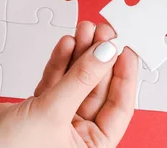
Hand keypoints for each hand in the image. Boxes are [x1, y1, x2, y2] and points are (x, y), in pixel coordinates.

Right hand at [0, 22, 137, 147]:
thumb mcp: (53, 113)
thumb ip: (81, 79)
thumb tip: (106, 53)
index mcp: (92, 147)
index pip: (119, 107)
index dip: (124, 76)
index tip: (126, 49)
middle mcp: (78, 135)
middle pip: (97, 89)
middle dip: (99, 58)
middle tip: (103, 32)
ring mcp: (59, 119)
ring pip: (77, 81)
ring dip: (81, 55)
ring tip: (86, 30)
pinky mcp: (40, 107)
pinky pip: (57, 80)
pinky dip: (61, 62)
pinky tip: (68, 44)